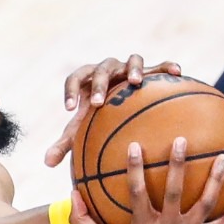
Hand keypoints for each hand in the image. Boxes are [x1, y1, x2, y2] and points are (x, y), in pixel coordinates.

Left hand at [44, 56, 180, 168]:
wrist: (119, 99)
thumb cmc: (98, 117)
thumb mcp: (81, 129)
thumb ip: (65, 143)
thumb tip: (46, 163)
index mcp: (88, 80)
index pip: (75, 79)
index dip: (70, 92)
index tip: (70, 110)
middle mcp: (109, 69)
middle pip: (102, 69)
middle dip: (100, 84)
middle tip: (99, 102)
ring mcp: (129, 68)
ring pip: (131, 60)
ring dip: (132, 69)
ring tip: (136, 82)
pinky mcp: (150, 71)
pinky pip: (160, 66)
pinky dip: (167, 66)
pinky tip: (177, 72)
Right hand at [72, 139, 223, 223]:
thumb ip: (82, 221)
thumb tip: (71, 195)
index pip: (136, 192)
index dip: (135, 168)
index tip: (136, 145)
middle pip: (173, 191)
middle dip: (177, 164)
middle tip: (181, 141)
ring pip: (205, 203)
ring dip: (215, 179)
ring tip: (223, 156)